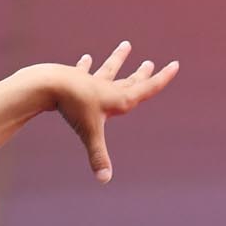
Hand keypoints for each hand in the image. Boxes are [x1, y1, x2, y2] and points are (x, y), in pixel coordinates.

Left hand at [44, 41, 178, 183]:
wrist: (50, 84)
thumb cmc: (73, 108)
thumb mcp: (89, 133)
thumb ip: (98, 157)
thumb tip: (104, 180)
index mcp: (118, 99)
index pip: (146, 88)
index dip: (162, 79)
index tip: (174, 64)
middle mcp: (107, 88)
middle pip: (129, 81)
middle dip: (141, 74)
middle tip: (149, 63)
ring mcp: (91, 81)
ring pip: (109, 69)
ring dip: (118, 59)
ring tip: (125, 45)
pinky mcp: (75, 78)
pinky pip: (83, 71)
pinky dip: (85, 66)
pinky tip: (86, 58)